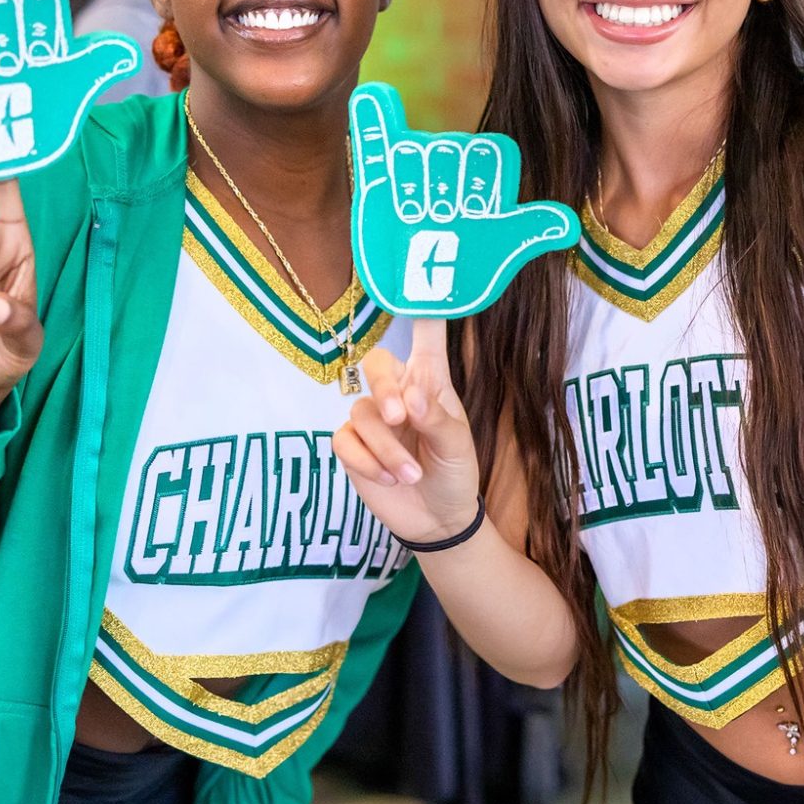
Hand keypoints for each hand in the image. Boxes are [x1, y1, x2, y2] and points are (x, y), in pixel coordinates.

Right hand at [332, 320, 482, 547]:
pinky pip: (345, 441)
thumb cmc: (455, 472)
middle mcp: (398, 394)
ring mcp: (372, 420)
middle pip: (376, 366)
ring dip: (387, 449)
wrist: (438, 520)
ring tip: (411, 475)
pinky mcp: (353, 446)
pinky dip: (368, 463)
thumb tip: (410, 399)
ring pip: (362, 413)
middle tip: (400, 418)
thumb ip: (436, 420)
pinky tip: (389, 479)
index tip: (421, 283)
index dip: (423, 309)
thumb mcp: (457, 447)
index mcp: (430, 383)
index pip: (425, 338)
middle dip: (384, 389)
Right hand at [349, 83, 576, 318]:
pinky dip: (372, 119)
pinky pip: (374, 143)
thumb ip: (532, 231)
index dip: (482, 182)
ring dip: (414, 185)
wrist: (424, 291)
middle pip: (449, 150)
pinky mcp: (377, 182)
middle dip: (445, 189)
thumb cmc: (468, 267)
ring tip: (414, 216)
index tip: (475, 213)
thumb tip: (568, 223)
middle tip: (440, 221)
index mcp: (482, 174)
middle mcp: (448, 166)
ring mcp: (411, 171)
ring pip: (413, 151)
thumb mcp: (501, 251)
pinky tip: (372, 96)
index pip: (487, 153)